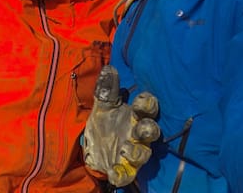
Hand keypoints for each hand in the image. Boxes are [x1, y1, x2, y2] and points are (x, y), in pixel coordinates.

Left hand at [83, 65, 159, 186]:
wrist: (92, 147)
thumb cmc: (105, 121)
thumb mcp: (103, 105)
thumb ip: (106, 89)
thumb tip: (109, 68)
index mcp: (134, 115)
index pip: (147, 107)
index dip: (147, 103)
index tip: (143, 99)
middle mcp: (137, 134)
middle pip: (151, 131)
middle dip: (149, 129)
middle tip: (143, 127)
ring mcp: (131, 152)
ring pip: (143, 153)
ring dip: (136, 151)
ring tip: (124, 148)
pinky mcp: (123, 169)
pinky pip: (126, 174)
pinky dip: (122, 174)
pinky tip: (114, 172)